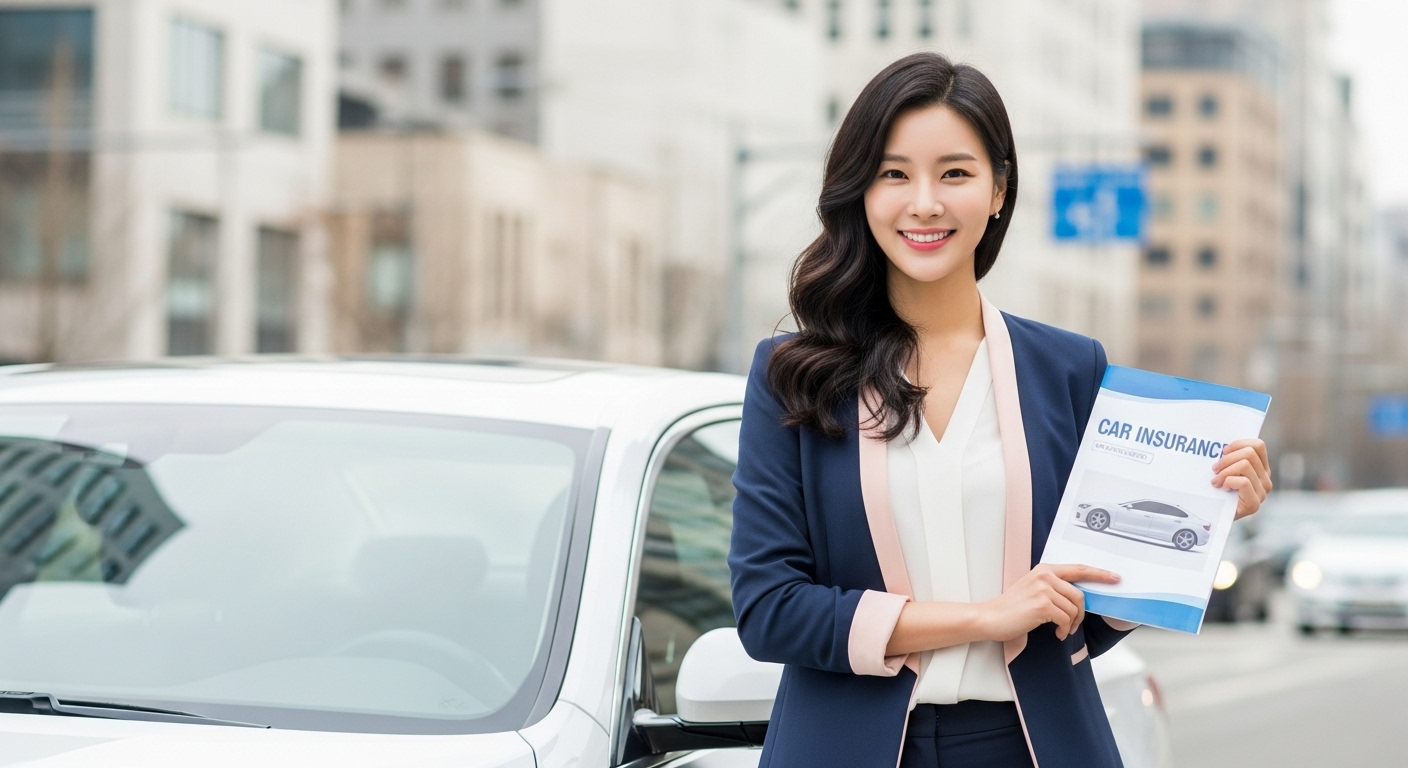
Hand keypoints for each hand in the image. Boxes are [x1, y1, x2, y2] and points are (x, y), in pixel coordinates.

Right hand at [977, 564, 1119, 642]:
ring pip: (1073, 608)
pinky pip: (1065, 619)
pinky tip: (1056, 633)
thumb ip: (1054, 588)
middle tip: (1073, 624)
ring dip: (1071, 623)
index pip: (1078, 569)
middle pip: (1079, 594)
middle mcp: (1045, 576)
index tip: (1115, 577)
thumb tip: (1078, 598)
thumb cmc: (1012, 608)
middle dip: (1081, 613)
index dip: (1099, 573)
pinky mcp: (1042, 605)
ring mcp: (1043, 589)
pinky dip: (1063, 629)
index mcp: (1044, 570)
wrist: (991, 617)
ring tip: (1061, 629)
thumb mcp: (1033, 589)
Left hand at [1214, 438, 1271, 519]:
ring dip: (1224, 471)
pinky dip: (1228, 481)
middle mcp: (1265, 479)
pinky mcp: (1254, 504)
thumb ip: (1230, 458)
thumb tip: (1222, 445)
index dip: (1238, 444)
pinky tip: (1223, 488)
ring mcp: (1262, 492)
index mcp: (1261, 468)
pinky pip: (1243, 482)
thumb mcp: (1226, 469)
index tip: (1223, 451)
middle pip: (1249, 454)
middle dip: (1227, 459)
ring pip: (1244, 465)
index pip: (1258, 445)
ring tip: (1216, 481)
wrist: (1215, 515)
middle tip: (1215, 469)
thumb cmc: (1219, 489)